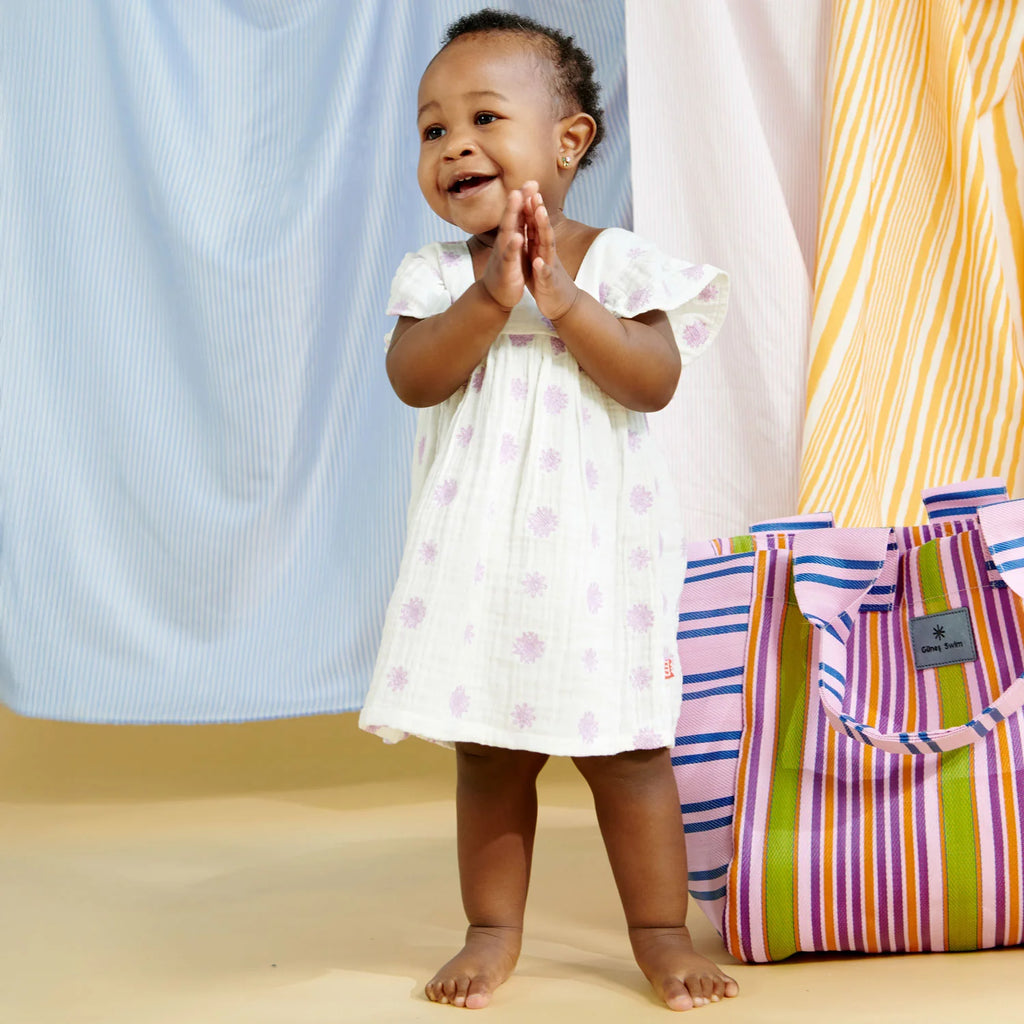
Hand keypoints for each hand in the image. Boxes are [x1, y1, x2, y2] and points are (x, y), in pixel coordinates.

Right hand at [479, 190, 526, 311]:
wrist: (494, 296)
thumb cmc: (506, 270)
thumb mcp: (511, 249)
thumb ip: (514, 232)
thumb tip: (517, 215)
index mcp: (510, 237)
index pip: (517, 215)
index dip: (524, 198)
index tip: (532, 181)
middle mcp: (505, 241)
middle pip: (512, 216)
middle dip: (518, 198)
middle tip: (526, 182)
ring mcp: (504, 253)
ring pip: (508, 230)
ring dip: (512, 214)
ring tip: (517, 197)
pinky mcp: (506, 268)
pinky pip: (509, 255)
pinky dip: (512, 245)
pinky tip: (517, 236)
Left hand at [520, 184, 577, 320]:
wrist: (561, 305)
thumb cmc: (547, 280)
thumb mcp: (538, 256)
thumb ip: (535, 240)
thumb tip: (530, 221)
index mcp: (541, 247)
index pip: (536, 225)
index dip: (532, 207)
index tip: (527, 188)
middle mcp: (548, 253)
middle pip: (543, 229)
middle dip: (539, 211)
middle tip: (534, 193)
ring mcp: (550, 267)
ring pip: (547, 246)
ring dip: (544, 229)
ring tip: (540, 213)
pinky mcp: (549, 284)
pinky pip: (546, 275)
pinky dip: (543, 268)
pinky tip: (538, 261)